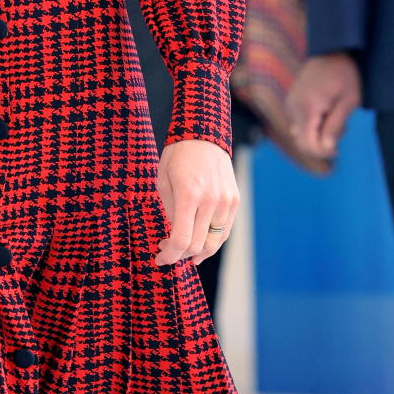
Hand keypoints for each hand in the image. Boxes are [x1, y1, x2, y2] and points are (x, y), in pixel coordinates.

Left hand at [156, 139, 238, 265]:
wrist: (203, 135)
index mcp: (189, 195)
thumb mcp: (163, 183)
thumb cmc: (177, 157)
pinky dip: (212, 242)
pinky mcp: (234, 201)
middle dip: (179, 255)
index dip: (169, 256)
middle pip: (197, 245)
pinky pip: (224, 231)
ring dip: (197, 252)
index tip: (159, 258)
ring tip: (184, 252)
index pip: (181, 240)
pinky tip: (200, 244)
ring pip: (214, 242)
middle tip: (167, 251)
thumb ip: (170, 212)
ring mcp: (226, 202)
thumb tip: (173, 238)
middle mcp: (211, 201)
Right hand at [286, 54, 361, 163]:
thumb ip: (336, 125)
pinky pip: (298, 124)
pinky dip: (311, 126)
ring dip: (316, 136)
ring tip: (335, 119)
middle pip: (301, 142)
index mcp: (308, 108)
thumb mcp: (349, 101)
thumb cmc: (344, 74)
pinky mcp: (291, 102)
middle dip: (320, 145)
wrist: (330, 50)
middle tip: (340, 132)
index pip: (308, 144)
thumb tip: (327, 148)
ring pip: (299, 134)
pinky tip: (326, 113)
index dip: (323, 152)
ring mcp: (290, 104)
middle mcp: (294, 108)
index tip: (338, 148)